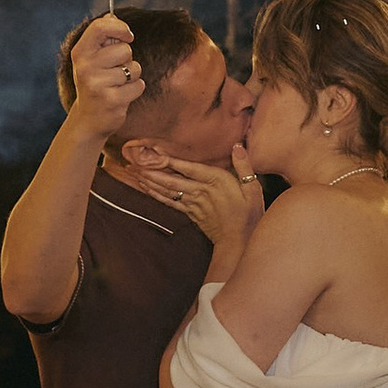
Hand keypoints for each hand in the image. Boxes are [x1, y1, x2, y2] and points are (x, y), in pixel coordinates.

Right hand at [65, 14, 143, 139]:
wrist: (88, 120)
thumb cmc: (95, 83)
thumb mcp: (92, 59)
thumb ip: (103, 38)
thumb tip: (112, 15)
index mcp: (80, 53)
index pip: (100, 27)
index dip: (119, 27)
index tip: (128, 35)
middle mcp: (86, 67)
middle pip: (124, 49)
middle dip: (127, 59)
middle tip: (114, 71)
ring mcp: (98, 84)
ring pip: (134, 68)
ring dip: (132, 76)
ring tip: (117, 85)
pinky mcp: (112, 100)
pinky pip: (139, 85)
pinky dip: (135, 90)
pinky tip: (121, 96)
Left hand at [129, 144, 263, 260]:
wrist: (238, 242)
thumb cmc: (249, 215)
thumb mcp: (253, 189)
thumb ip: (244, 166)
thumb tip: (237, 146)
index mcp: (216, 181)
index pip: (190, 168)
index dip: (172, 161)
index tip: (156, 153)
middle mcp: (201, 191)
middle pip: (173, 179)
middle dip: (153, 171)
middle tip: (134, 163)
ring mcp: (193, 203)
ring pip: (168, 190)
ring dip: (150, 181)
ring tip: (134, 172)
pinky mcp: (189, 213)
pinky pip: (169, 201)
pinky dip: (156, 194)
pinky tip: (145, 187)